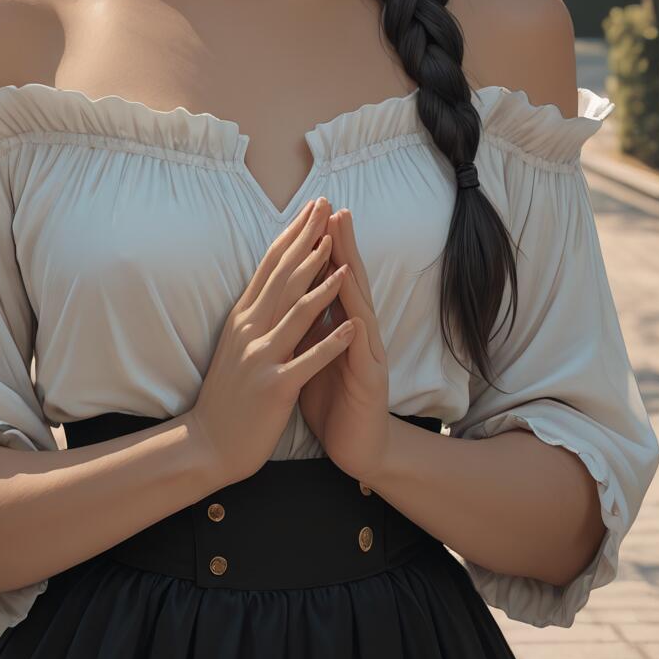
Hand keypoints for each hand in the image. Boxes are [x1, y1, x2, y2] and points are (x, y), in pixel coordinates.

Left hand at [295, 204, 392, 485]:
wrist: (358, 450)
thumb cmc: (333, 401)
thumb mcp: (310, 354)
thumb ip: (305, 325)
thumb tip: (287, 293)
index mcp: (337, 324)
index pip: (327, 277)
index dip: (318, 246)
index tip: (307, 213)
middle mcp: (356, 332)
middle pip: (347, 280)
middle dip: (340, 245)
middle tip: (333, 209)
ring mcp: (366, 354)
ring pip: (359, 306)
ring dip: (352, 273)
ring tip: (345, 243)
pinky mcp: (370, 381)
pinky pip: (362, 355)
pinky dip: (357, 334)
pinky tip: (356, 316)